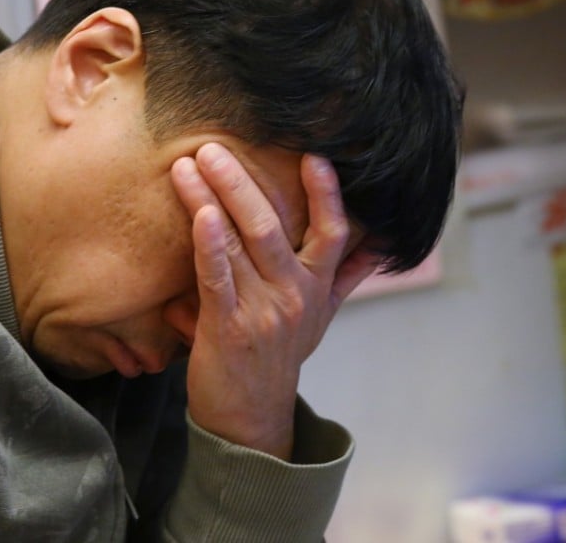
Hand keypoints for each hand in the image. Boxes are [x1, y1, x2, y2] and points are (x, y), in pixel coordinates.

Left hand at [170, 143, 378, 458]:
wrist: (250, 418)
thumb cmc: (279, 358)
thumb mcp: (321, 317)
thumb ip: (345, 276)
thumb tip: (376, 244)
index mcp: (316, 287)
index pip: (331, 233)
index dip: (326, 194)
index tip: (314, 157)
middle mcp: (294, 295)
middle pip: (273, 227)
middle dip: (242, 183)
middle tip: (214, 147)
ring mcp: (262, 311)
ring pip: (239, 244)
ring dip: (211, 200)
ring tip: (188, 166)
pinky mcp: (228, 328)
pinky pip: (217, 279)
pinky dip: (208, 245)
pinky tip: (198, 215)